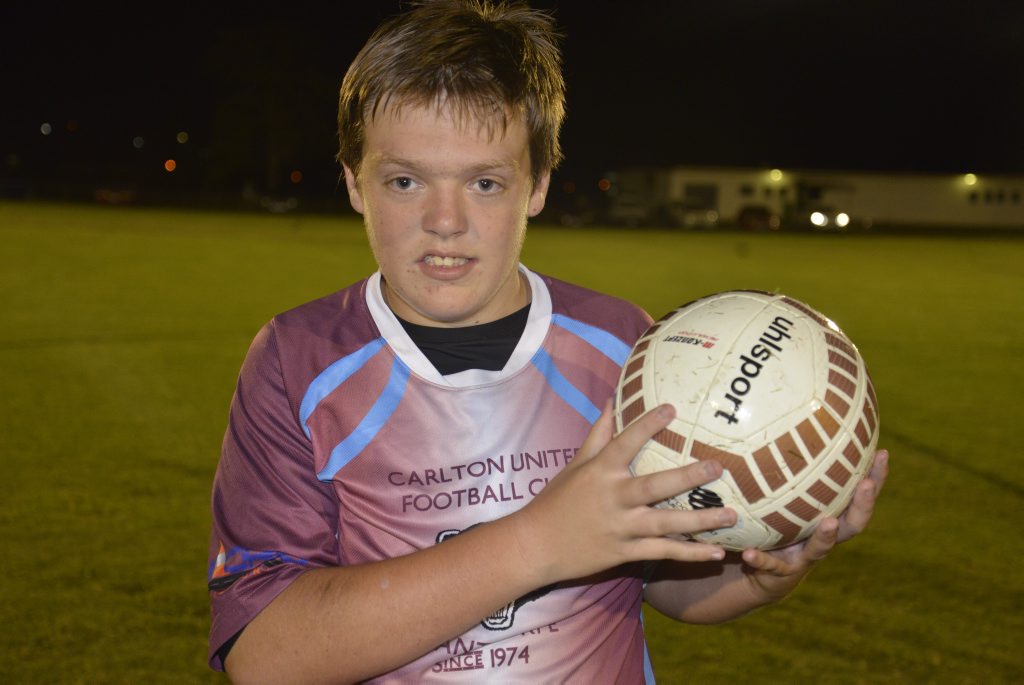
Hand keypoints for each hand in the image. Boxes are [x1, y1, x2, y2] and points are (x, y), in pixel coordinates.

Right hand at [511, 400, 735, 586]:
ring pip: (666, 524)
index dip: (648, 424)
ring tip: (732, 515)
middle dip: (688, 477)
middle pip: (656, 486)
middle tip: (717, 469)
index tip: (673, 408)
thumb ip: (598, 434)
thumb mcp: (575, 465)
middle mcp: (613, 498)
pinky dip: (690, 555)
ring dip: (701, 521)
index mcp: (600, 472)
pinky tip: (716, 553)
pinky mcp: (625, 553)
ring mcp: (621, 528)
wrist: (536, 545)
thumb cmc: (557, 501)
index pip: (626, 443)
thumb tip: (613, 400)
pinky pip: (663, 553)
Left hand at [738, 449, 889, 601]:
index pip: (857, 495)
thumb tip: (775, 415)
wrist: (756, 571)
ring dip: (826, 536)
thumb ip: (777, 465)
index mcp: (826, 515)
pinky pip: (770, 566)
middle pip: (853, 523)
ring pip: (821, 549)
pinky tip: (748, 553)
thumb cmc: (768, 524)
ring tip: (827, 523)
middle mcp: (821, 537)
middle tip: (868, 484)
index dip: (875, 477)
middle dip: (864, 504)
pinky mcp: (777, 574)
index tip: (883, 453)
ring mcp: (802, 558)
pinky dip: (761, 560)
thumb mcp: (773, 493)